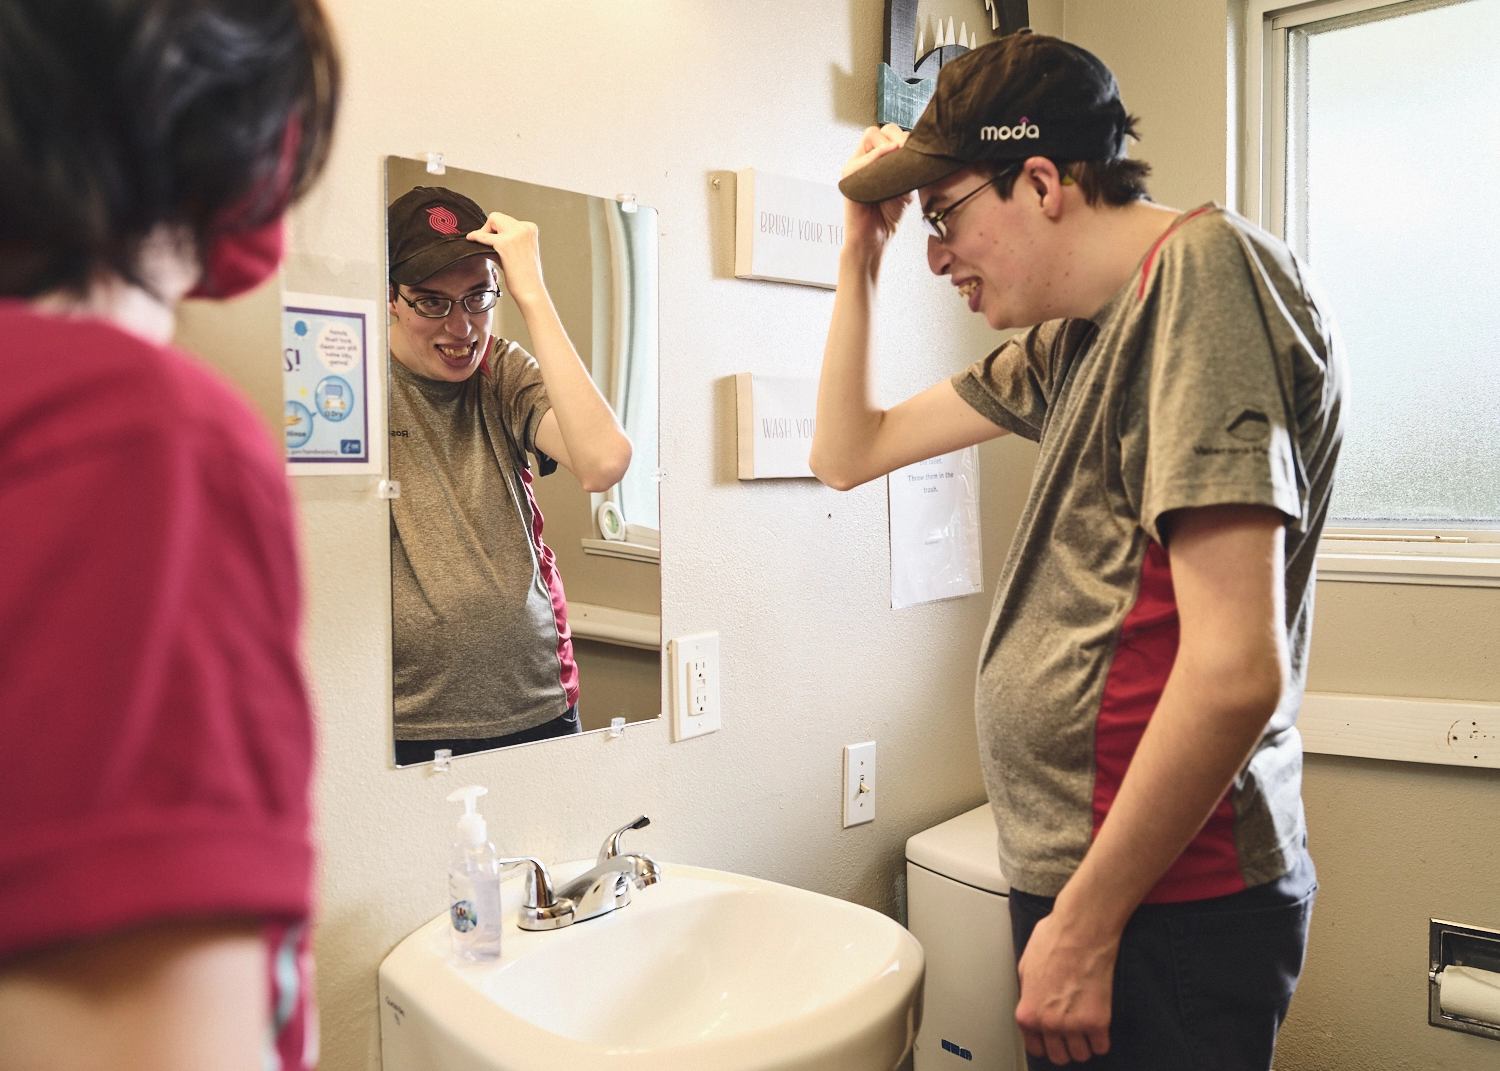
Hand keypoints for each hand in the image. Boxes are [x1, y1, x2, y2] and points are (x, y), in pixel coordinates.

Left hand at [466, 211, 545, 303]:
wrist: (531, 290)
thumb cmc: (525, 275)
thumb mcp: (519, 251)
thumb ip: (505, 240)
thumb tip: (484, 235)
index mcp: (530, 228)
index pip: (507, 219)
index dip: (497, 229)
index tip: (493, 239)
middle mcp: (524, 228)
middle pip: (498, 217)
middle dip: (489, 228)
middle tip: (486, 241)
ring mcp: (515, 234)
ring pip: (492, 220)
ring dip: (484, 231)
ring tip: (482, 244)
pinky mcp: (505, 244)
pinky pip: (484, 236)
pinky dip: (476, 237)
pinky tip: (471, 239)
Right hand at [841, 124, 912, 255]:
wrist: (877, 238)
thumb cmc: (889, 214)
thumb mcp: (906, 185)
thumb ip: (908, 166)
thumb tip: (922, 148)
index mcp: (876, 159)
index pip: (888, 133)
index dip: (903, 137)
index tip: (916, 149)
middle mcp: (864, 160)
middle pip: (879, 130)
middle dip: (896, 138)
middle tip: (908, 153)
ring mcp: (855, 167)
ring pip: (871, 137)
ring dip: (889, 146)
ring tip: (901, 161)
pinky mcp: (848, 179)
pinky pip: (862, 160)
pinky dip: (877, 156)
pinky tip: (890, 160)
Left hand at [1014, 907, 1118, 1063]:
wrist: (1081, 931)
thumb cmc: (1054, 939)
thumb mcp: (1025, 965)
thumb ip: (1028, 992)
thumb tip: (1032, 999)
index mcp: (1028, 1012)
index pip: (1035, 1048)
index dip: (1045, 1042)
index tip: (1053, 1039)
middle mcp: (1048, 1023)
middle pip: (1059, 1056)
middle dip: (1065, 1045)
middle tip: (1072, 1032)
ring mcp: (1073, 1025)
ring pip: (1081, 1055)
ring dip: (1084, 1043)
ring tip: (1086, 1027)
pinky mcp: (1097, 1022)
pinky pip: (1101, 1047)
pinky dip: (1102, 1038)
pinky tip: (1100, 1025)